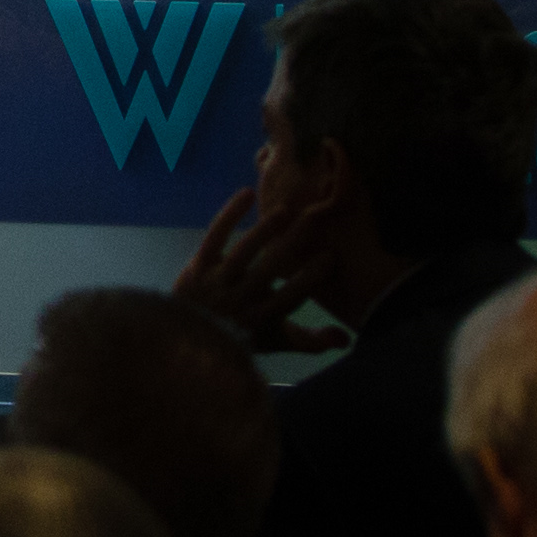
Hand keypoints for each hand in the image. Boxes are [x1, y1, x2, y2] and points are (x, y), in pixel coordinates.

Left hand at [171, 183, 357, 356]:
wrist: (189, 339)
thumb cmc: (243, 336)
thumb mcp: (278, 342)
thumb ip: (312, 341)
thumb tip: (348, 338)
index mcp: (262, 318)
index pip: (290, 297)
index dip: (310, 278)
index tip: (330, 257)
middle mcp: (239, 299)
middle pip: (269, 268)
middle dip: (293, 243)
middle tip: (314, 218)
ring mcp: (217, 281)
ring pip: (243, 252)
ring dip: (265, 230)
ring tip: (285, 210)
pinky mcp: (198, 265)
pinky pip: (215, 236)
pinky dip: (230, 214)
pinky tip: (247, 194)